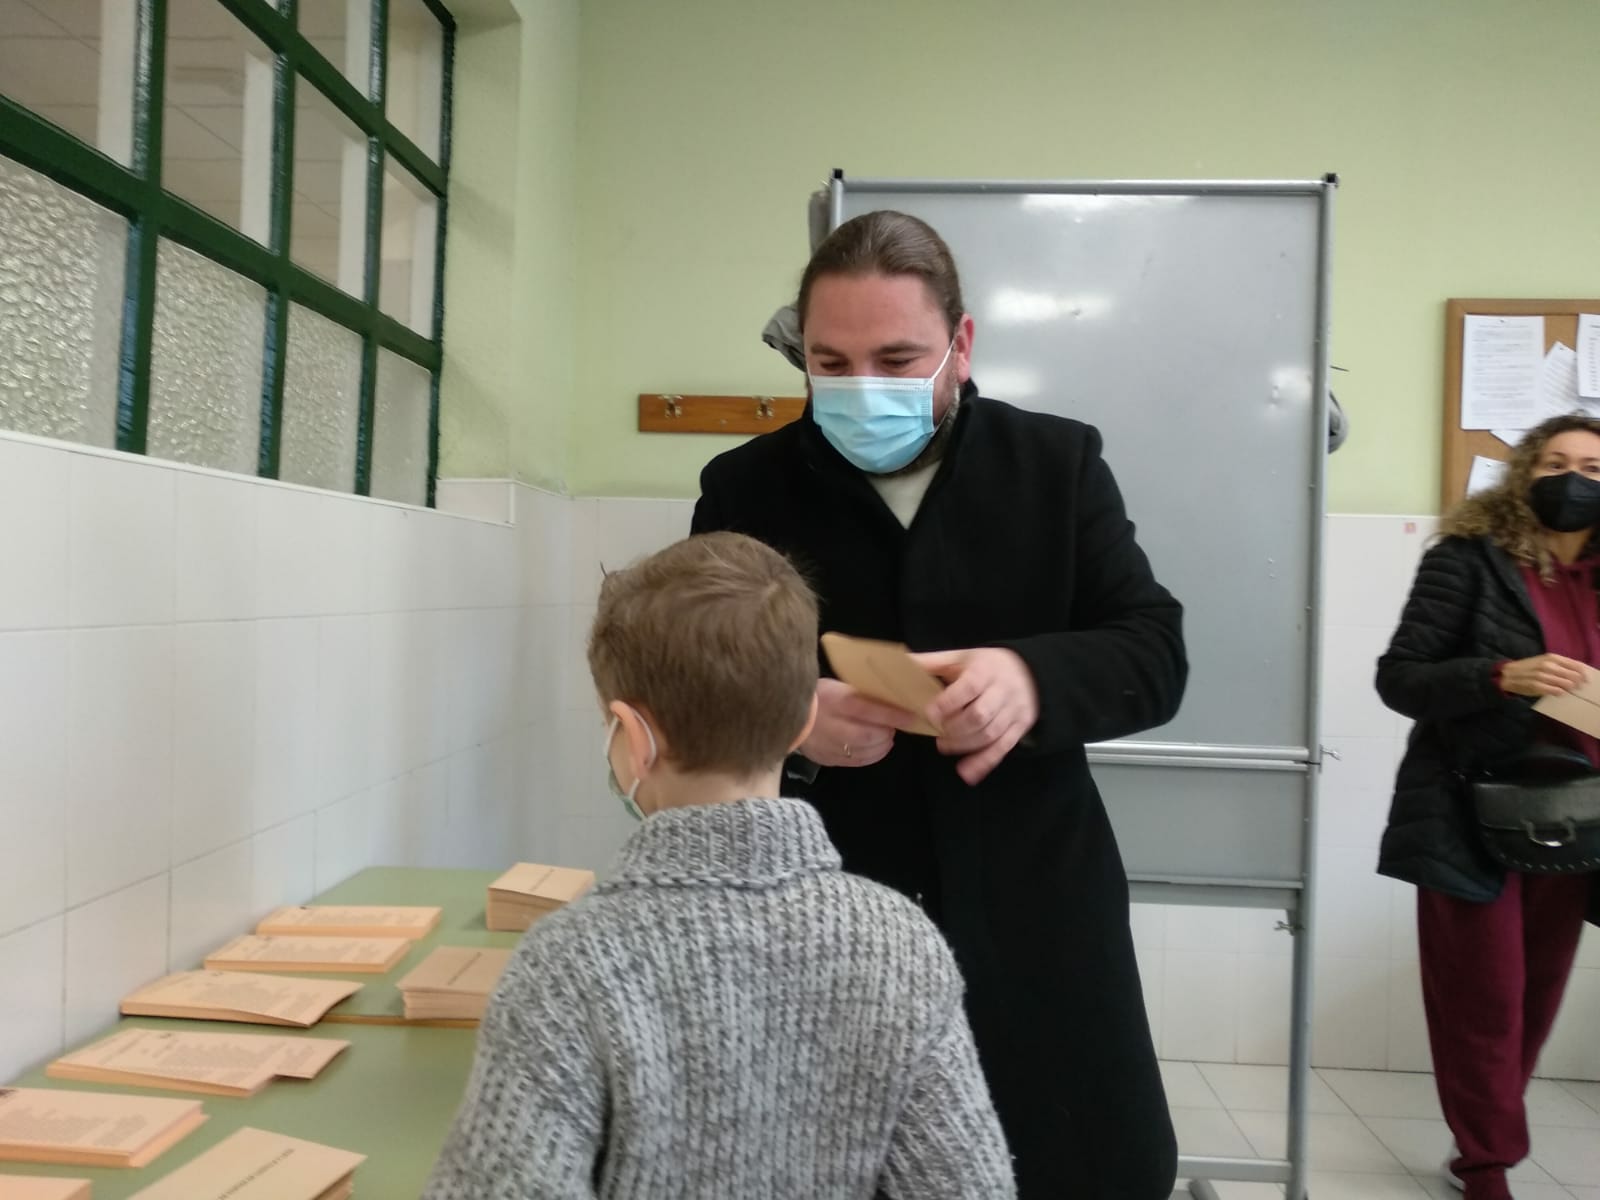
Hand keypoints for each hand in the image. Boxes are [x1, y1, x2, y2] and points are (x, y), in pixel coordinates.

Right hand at [801, 678, 921, 767]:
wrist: (786, 715)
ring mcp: (828, 746)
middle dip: (887, 731)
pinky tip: (877, 746)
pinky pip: (856, 762)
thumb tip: (892, 699)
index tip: (911, 715)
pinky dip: (872, 755)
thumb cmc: (818, 696)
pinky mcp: (827, 759)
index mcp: (833, 700)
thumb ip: (862, 695)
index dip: (892, 714)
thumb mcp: (837, 687)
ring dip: (882, 744)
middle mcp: (831, 725)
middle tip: (895, 726)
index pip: (867, 709)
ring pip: (864, 751)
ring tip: (886, 735)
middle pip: (868, 735)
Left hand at [911, 648, 1039, 785]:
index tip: (928, 714)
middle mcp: (1003, 691)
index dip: (948, 703)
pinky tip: (966, 773)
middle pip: (980, 715)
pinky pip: (1003, 748)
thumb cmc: (985, 666)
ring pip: (990, 734)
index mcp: (985, 670)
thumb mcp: (960, 658)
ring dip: (964, 745)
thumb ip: (930, 662)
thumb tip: (898, 663)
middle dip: (954, 728)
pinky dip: (984, 763)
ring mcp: (1014, 712)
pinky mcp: (1019, 729)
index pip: (969, 687)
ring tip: (943, 746)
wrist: (1029, 673)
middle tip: (935, 733)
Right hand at [1500, 653, 1587, 697]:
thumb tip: (1578, 672)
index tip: (1586, 679)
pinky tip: (1560, 693)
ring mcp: (1542, 676)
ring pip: (1565, 684)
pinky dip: (1560, 693)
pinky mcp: (1537, 686)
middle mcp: (1548, 665)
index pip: (1575, 665)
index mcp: (1552, 657)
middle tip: (1579, 687)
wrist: (1508, 674)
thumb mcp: (1544, 660)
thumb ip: (1559, 664)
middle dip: (1578, 682)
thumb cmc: (1529, 667)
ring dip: (1570, 688)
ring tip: (1570, 690)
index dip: (1583, 673)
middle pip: (1573, 675)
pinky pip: (1555, 691)